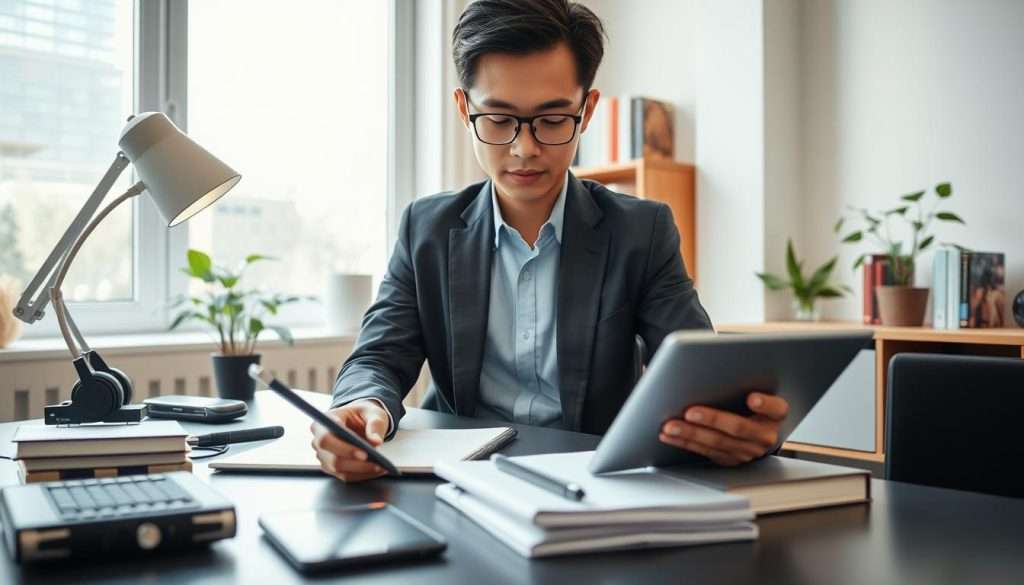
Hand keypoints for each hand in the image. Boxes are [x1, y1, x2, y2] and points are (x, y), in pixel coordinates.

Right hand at [310, 399, 389, 481]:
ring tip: (382, 467)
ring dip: (361, 471)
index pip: (327, 438)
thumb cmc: (363, 414)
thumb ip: (375, 424)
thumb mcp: (373, 412)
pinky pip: (346, 475)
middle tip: (377, 463)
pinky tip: (378, 470)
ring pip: (339, 469)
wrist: (359, 421)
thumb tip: (376, 441)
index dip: (343, 448)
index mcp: (325, 421)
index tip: (364, 454)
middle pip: (332, 458)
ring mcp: (323, 455)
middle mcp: (319, 440)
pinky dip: (363, 474)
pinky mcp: (331, 467)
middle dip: (355, 463)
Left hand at [658, 392, 788, 465]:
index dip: (765, 404)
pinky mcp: (730, 459)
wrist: (757, 425)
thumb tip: (712, 364)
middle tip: (690, 412)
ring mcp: (747, 450)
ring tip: (670, 425)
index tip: (752, 398)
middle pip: (739, 427)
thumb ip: (742, 379)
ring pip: (717, 442)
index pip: (776, 408)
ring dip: (690, 434)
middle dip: (712, 420)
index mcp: (776, 413)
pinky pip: (705, 452)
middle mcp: (765, 434)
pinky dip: (684, 442)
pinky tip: (669, 435)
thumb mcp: (755, 386)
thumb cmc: (749, 397)